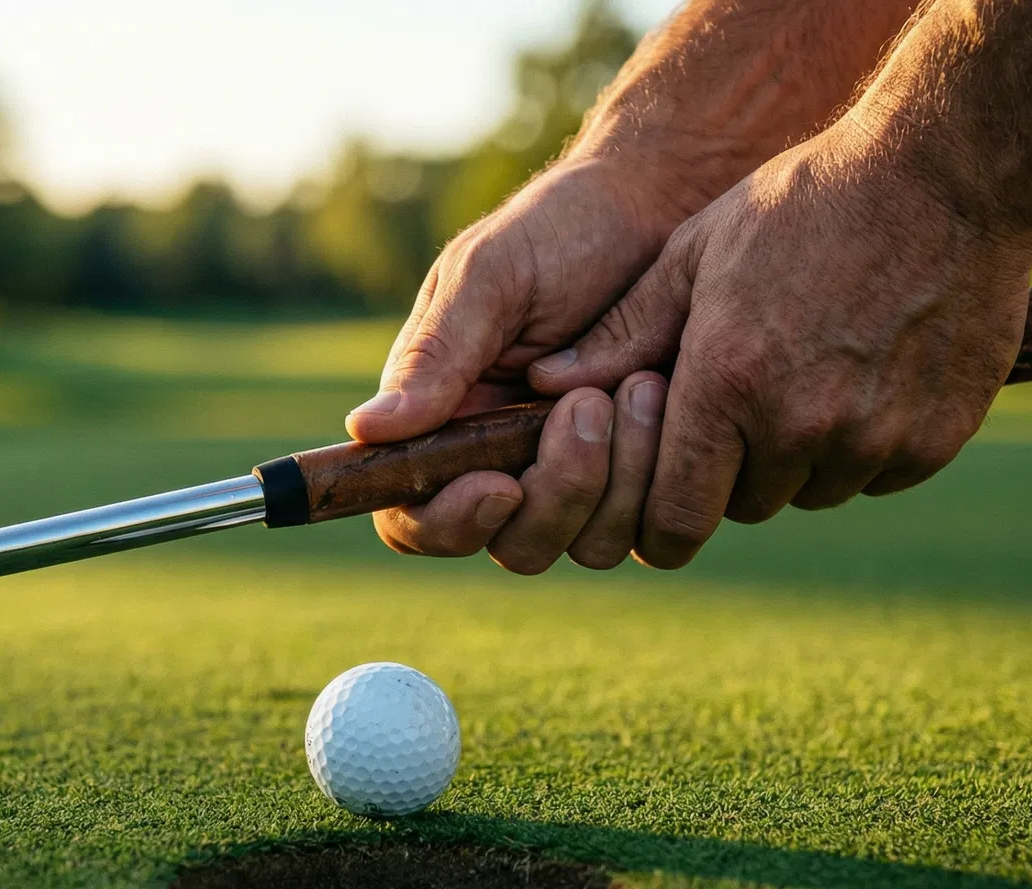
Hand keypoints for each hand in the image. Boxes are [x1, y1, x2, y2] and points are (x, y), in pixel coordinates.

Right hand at [347, 156, 706, 572]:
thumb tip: (366, 430)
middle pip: (508, 543)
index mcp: (444, 418)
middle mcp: (503, 458)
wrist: (665, 201)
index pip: (413, 515)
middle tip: (588, 405)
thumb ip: (436, 356)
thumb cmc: (566, 228)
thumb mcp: (491, 277)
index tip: (498, 485)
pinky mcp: (640, 473)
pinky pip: (642, 522)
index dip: (447, 523)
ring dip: (613, 478)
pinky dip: (656, 472)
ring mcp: (575, 471)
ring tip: (638, 384)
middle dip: (554, 492)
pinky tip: (664, 393)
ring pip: (580, 543)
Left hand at [528, 124, 1031, 568]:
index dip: (660, 523)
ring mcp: (873, 438)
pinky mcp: (934, 440)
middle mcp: (798, 427)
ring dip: (803, 455)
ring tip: (811, 369)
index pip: (674, 521)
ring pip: (813, 490)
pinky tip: (870, 369)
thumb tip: (543, 385)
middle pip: (743, 504)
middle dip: (734, 469)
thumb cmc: (804, 202)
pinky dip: (868, 442)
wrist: (947, 171)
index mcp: (726, 385)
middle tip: (747, 398)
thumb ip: (622, 332)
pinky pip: (879, 473)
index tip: (661, 506)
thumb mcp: (695, 252)